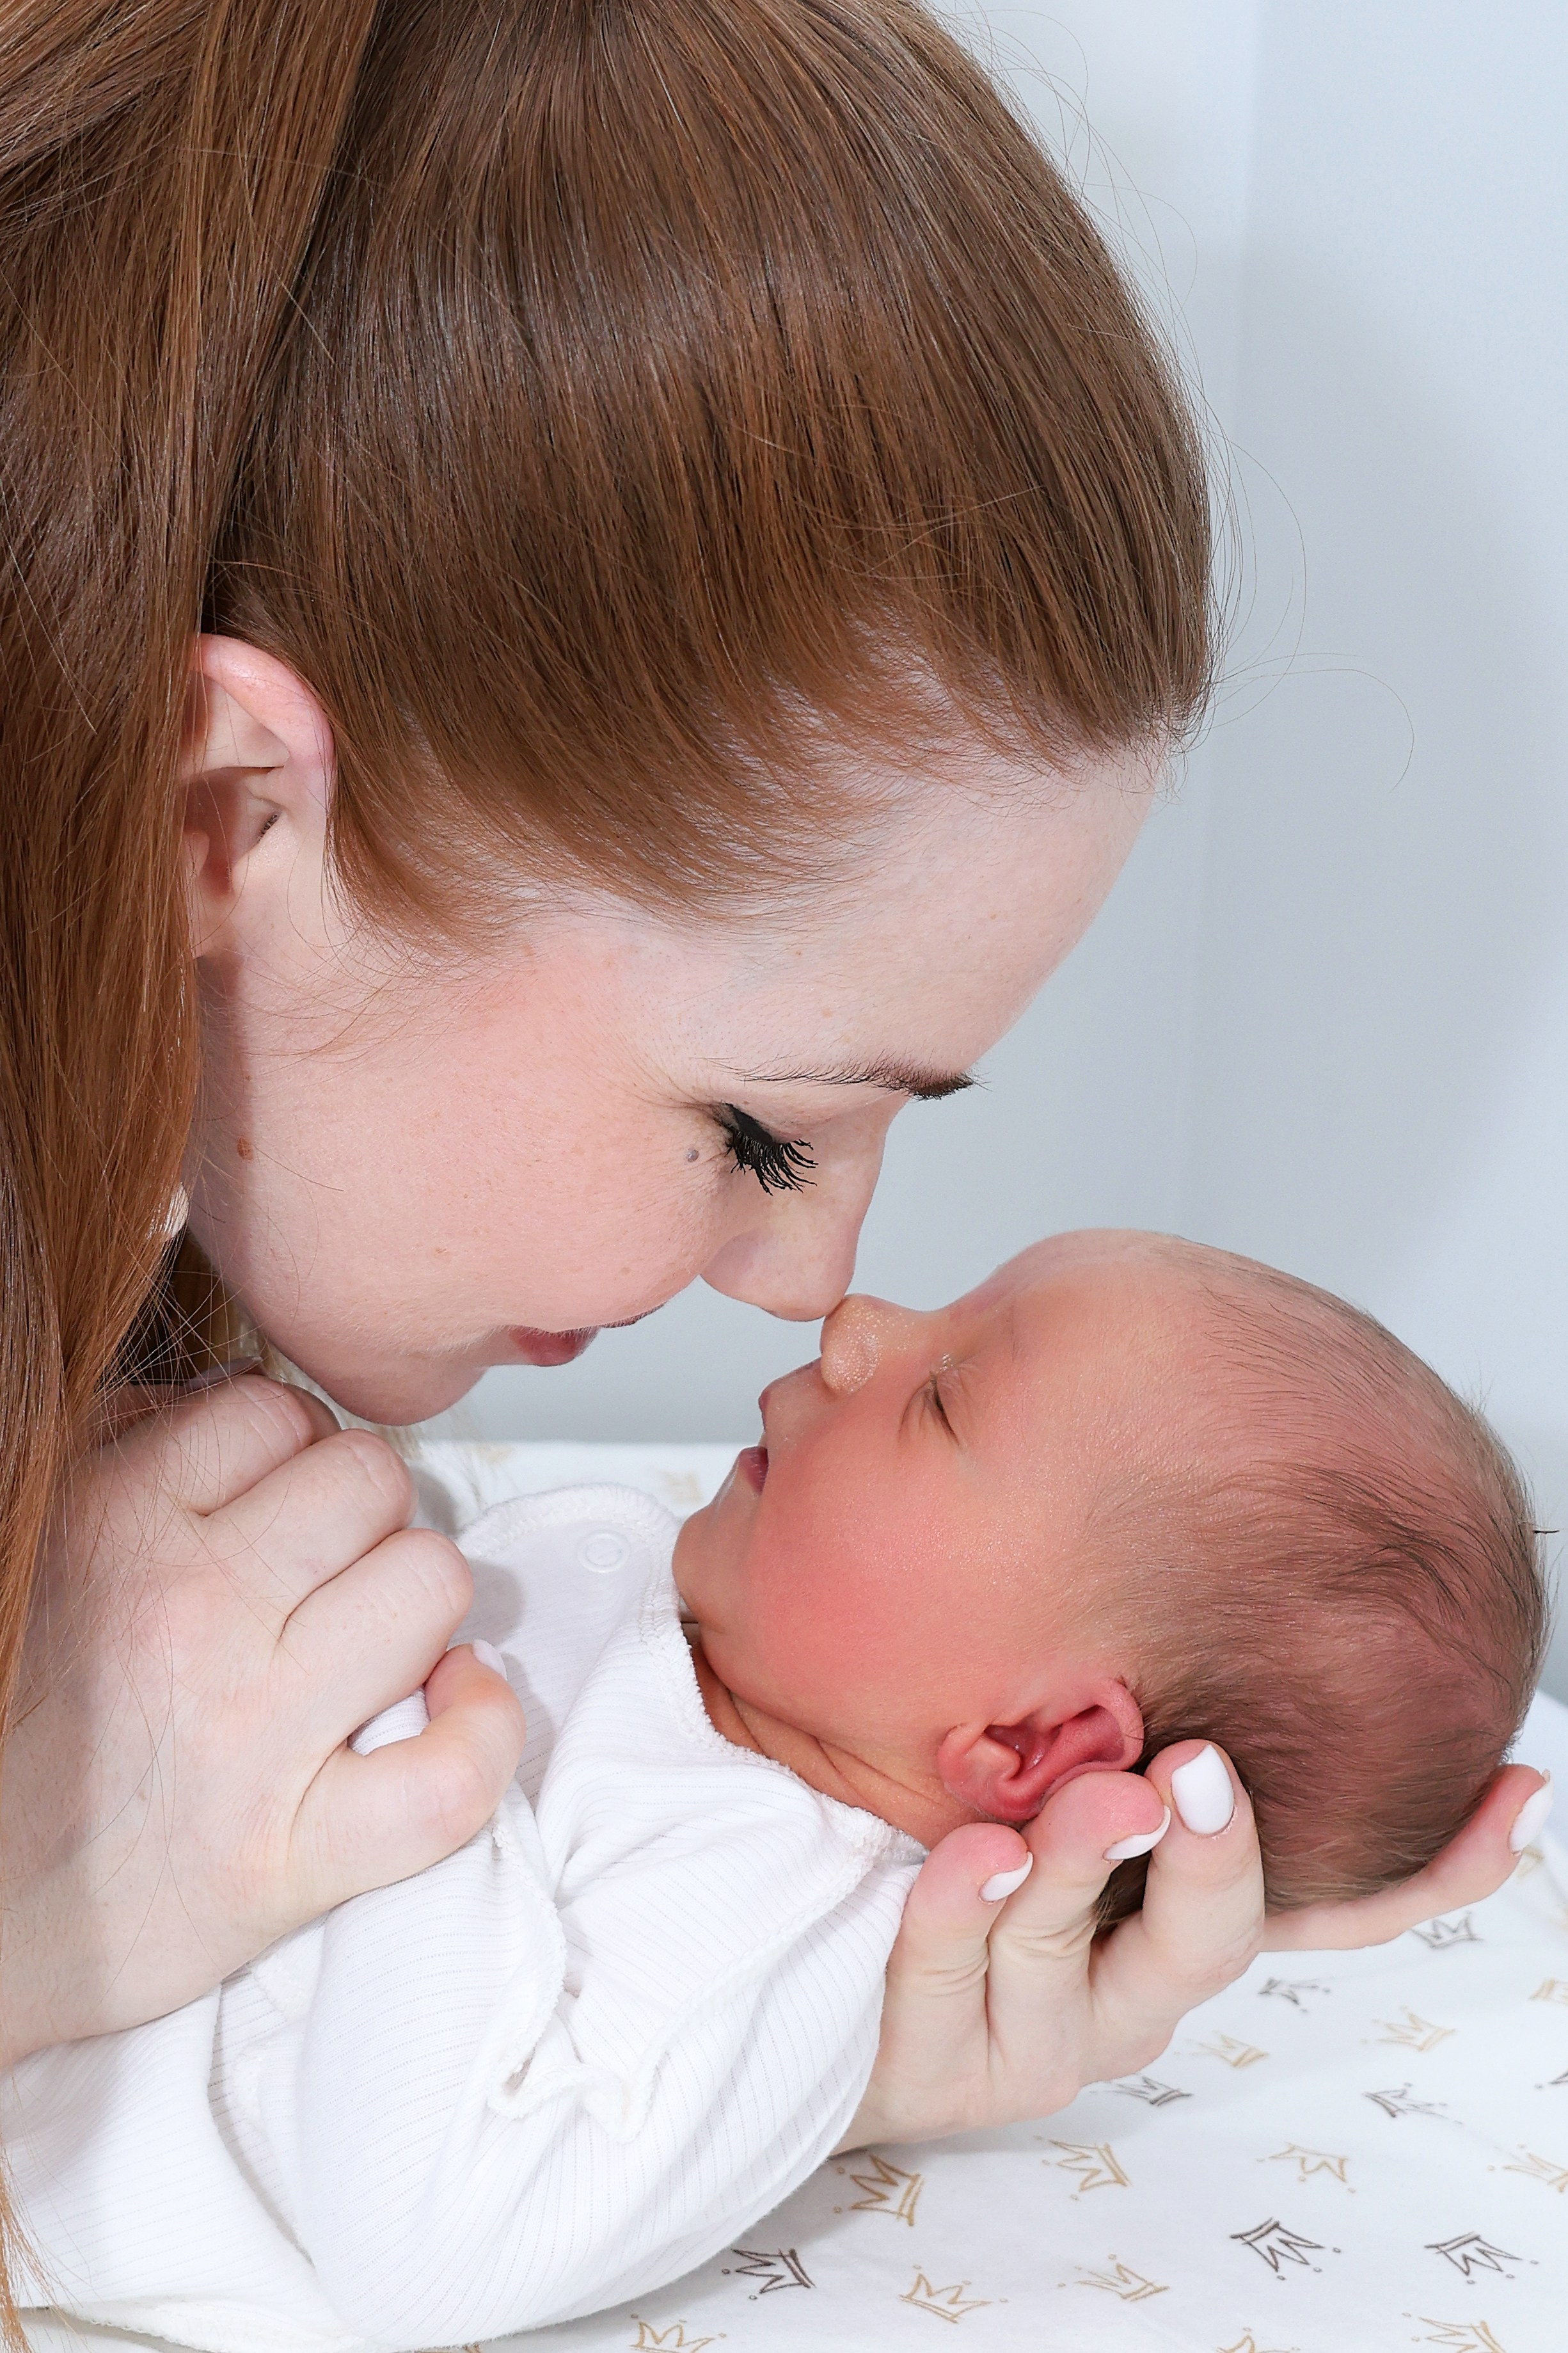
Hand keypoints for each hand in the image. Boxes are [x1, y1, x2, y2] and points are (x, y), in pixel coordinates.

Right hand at [0, 1377, 523, 2063]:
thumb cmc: (16, 1726)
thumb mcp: (37, 1546)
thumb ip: (124, 1455)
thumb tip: (234, 1414)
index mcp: (111, 1530)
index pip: (275, 1412)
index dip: (291, 1452)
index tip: (277, 1506)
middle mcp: (187, 1617)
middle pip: (370, 1479)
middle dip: (361, 1517)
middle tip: (323, 1578)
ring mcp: (249, 1738)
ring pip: (429, 1581)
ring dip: (416, 1605)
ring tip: (370, 1642)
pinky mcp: (291, 1859)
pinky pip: (449, 1776)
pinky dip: (481, 1734)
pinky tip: (450, 1708)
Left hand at [838, 1741, 1547, 2149]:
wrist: (802, 1938)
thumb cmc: (932, 1819)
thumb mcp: (1039, 1749)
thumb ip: (1117, 1700)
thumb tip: (1216, 1572)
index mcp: (1173, 1913)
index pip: (1325, 1901)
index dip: (1426, 1865)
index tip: (1502, 1792)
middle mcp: (1126, 1982)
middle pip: (1211, 1934)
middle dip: (1215, 1854)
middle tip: (1197, 1772)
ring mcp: (1038, 2030)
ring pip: (1068, 1954)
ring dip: (1074, 1865)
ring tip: (1069, 1802)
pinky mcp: (943, 2064)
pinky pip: (951, 1979)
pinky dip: (961, 1911)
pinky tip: (970, 1853)